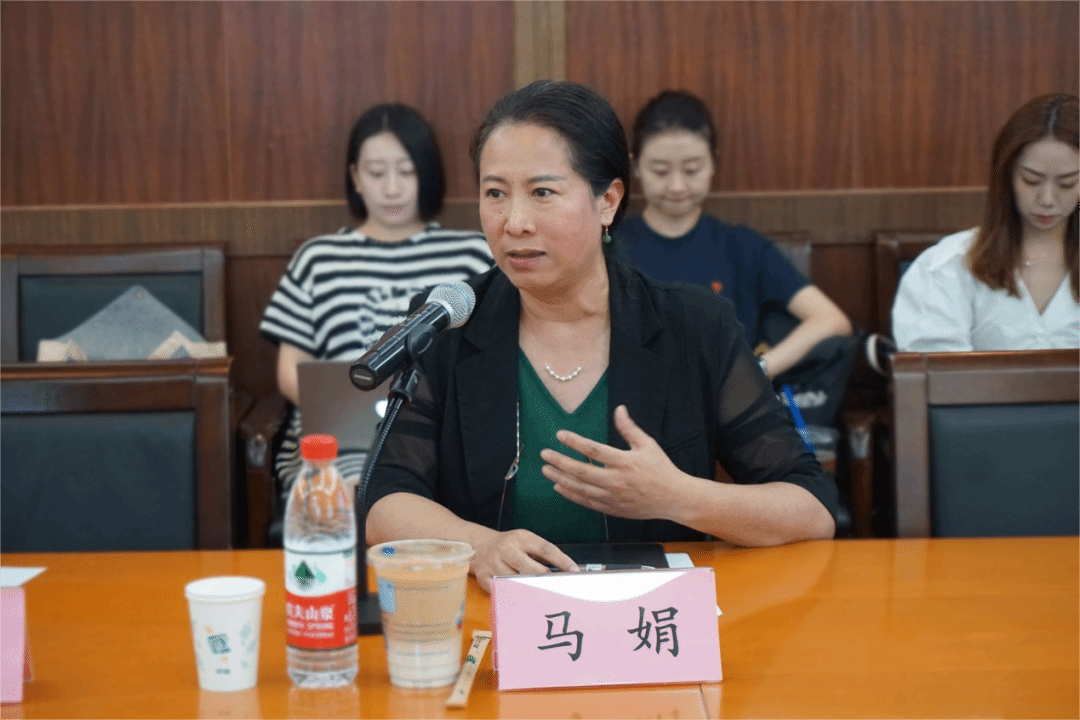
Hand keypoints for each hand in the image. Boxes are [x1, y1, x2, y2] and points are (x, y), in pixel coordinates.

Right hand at [470, 528, 577, 592]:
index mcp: (521, 538)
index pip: (545, 549)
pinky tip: (521, 601)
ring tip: (542, 598)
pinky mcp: (483, 577)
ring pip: (516, 582)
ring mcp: (493, 563)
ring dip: (530, 591)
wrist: (479, 546)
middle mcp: (506, 549)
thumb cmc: (509, 546)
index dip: (562, 560)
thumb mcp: (524, 541)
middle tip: (559, 589)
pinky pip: (501, 591)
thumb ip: (541, 554)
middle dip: (547, 580)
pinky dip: (512, 596)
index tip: (574, 571)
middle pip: (531, 568)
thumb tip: (564, 570)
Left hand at [540, 405, 684, 520]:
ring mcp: (612, 497)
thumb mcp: (647, 445)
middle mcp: (616, 481)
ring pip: (579, 488)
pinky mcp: (612, 509)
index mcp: (624, 462)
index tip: (560, 435)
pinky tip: (559, 487)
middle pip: (580, 471)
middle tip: (544, 455)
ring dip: (560, 479)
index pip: (593, 450)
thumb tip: (619, 409)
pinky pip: (586, 501)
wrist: (674, 498)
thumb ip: (629, 428)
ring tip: (546, 470)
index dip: (575, 442)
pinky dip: (571, 494)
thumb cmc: (661, 469)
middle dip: (559, 462)